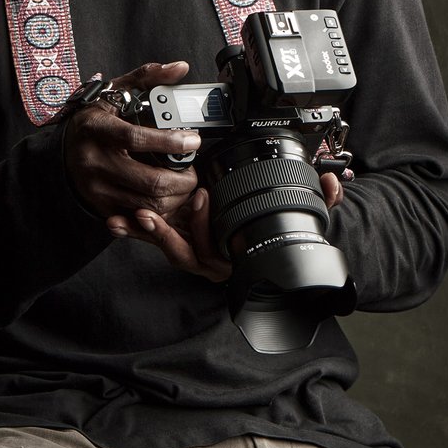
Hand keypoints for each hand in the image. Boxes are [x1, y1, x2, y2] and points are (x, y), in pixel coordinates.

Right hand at [62, 61, 202, 223]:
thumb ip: (147, 77)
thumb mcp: (114, 93)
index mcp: (97, 129)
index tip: (193, 140)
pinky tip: (167, 198)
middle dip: (183, 179)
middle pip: (150, 181)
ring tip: (184, 183)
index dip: (169, 142)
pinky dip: (160, 211)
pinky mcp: (102, 206)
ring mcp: (97, 188)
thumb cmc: (94, 122)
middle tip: (193, 170)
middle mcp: (94, 161)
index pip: (136, 139)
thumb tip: (179, 68)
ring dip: (176, 197)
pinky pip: (139, 218)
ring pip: (149, 204)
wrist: (63, 152)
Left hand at [113, 169, 346, 282]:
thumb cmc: (281, 237)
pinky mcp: (177, 246)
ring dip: (145, 235)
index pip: (217, 249)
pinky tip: (116, 221)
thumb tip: (331, 184)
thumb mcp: (304, 221)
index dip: (206, 226)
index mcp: (238, 259)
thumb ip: (322, 203)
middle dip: (165, 236)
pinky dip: (135, 233)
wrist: (273, 254)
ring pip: (165, 251)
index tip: (203, 197)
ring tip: (129, 217)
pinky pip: (153, 243)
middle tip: (150, 214)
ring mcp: (194, 256)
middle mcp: (214, 263)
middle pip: (184, 253)